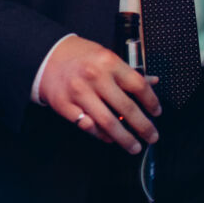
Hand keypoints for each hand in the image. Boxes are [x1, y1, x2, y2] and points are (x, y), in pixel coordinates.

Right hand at [38, 35, 160, 153]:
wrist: (47, 56)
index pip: (138, 85)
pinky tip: (110, 138)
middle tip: (152, 137)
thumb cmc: (81, 56)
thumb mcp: (107, 57)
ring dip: (125, 139)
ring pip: (108, 123)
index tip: (156, 112)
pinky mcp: (65, 106)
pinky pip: (88, 127)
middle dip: (143, 127)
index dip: (151, 101)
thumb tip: (153, 81)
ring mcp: (79, 93)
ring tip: (134, 146)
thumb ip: (129, 72)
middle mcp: (95, 77)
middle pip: (127, 108)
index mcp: (108, 62)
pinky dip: (101, 135)